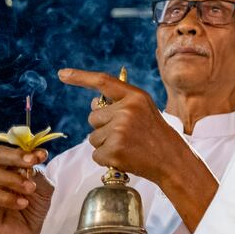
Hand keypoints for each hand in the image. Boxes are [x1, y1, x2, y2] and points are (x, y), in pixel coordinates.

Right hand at [0, 146, 52, 233]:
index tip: (41, 155)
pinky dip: (6, 198)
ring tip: (30, 189)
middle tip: (31, 162)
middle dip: (15, 156)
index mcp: (10, 167)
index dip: (26, 150)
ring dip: (13, 179)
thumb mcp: (43, 189)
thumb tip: (33, 164)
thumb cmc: (32, 209)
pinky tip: (22, 203)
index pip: (11, 151)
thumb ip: (38, 175)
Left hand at [57, 68, 220, 231]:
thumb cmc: (156, 134)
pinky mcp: (114, 151)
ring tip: (128, 146)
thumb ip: (120, 103)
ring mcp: (119, 131)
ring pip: (93, 137)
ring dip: (105, 144)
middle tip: (127, 134)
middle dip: (103, 126)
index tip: (62, 74)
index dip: (80, 77)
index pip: (103, 82)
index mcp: (135, 97)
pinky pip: (96, 154)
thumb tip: (93, 102)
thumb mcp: (144, 110)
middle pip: (93, 116)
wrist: (172, 160)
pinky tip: (125, 157)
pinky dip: (106, 158)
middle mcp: (126, 110)